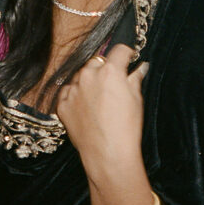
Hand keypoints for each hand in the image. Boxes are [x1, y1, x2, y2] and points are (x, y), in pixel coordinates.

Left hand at [57, 44, 148, 178]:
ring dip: (89, 81)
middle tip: (112, 84)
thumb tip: (140, 67)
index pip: (119, 50)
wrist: (107, 154)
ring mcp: (73, 89)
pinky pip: (68, 92)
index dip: (126, 54)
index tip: (128, 58)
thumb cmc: (126, 128)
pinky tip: (86, 109)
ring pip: (81, 76)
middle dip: (105, 69)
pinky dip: (76, 96)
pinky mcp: (63, 104)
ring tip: (98, 100)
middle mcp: (89, 75)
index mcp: (110, 71)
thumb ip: (135, 79)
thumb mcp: (136, 100)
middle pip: (97, 61)